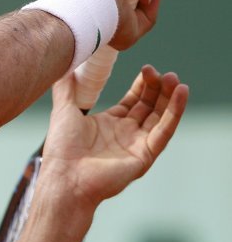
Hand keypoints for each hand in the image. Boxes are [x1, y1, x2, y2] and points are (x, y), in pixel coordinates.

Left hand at [39, 65, 188, 210]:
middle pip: (148, 107)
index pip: (132, 101)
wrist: (66, 176)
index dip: (141, 85)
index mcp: (109, 124)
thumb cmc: (62, 148)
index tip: (147, 68)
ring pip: (160, 117)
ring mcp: (136, 145)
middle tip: (160, 72)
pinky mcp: (145, 155)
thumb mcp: (64, 110)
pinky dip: (174, 112)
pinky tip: (180, 93)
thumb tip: (64, 64)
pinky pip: (164, 131)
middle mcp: (125, 134)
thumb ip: (65, 88)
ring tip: (174, 78)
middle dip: (156, 88)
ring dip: (168, 98)